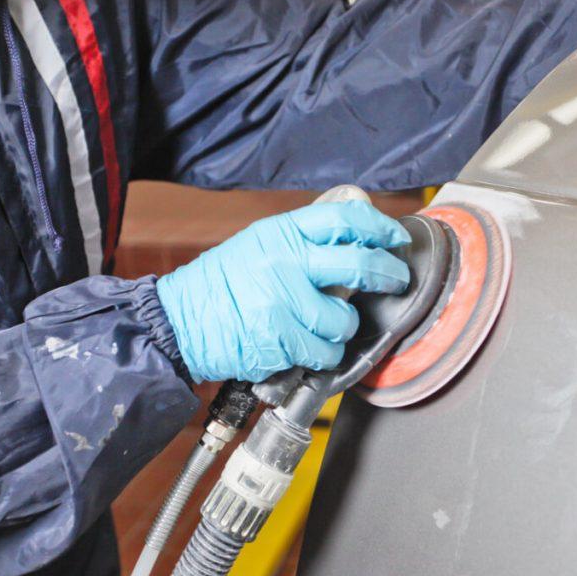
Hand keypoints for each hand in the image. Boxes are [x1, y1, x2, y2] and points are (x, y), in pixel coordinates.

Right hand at [157, 200, 410, 382]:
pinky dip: (322, 355)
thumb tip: (353, 241)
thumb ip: (300, 243)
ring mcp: (283, 303)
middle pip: (359, 264)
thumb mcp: (258, 245)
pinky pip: (324, 352)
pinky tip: (305, 348)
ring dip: (344, 328)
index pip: (343, 220)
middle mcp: (285, 263)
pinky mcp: (280, 340)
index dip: (379, 227)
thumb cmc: (221, 285)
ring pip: (345, 320)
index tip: (395, 239)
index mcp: (281, 234)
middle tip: (396, 281)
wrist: (180, 322)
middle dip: (388, 274)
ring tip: (325, 327)